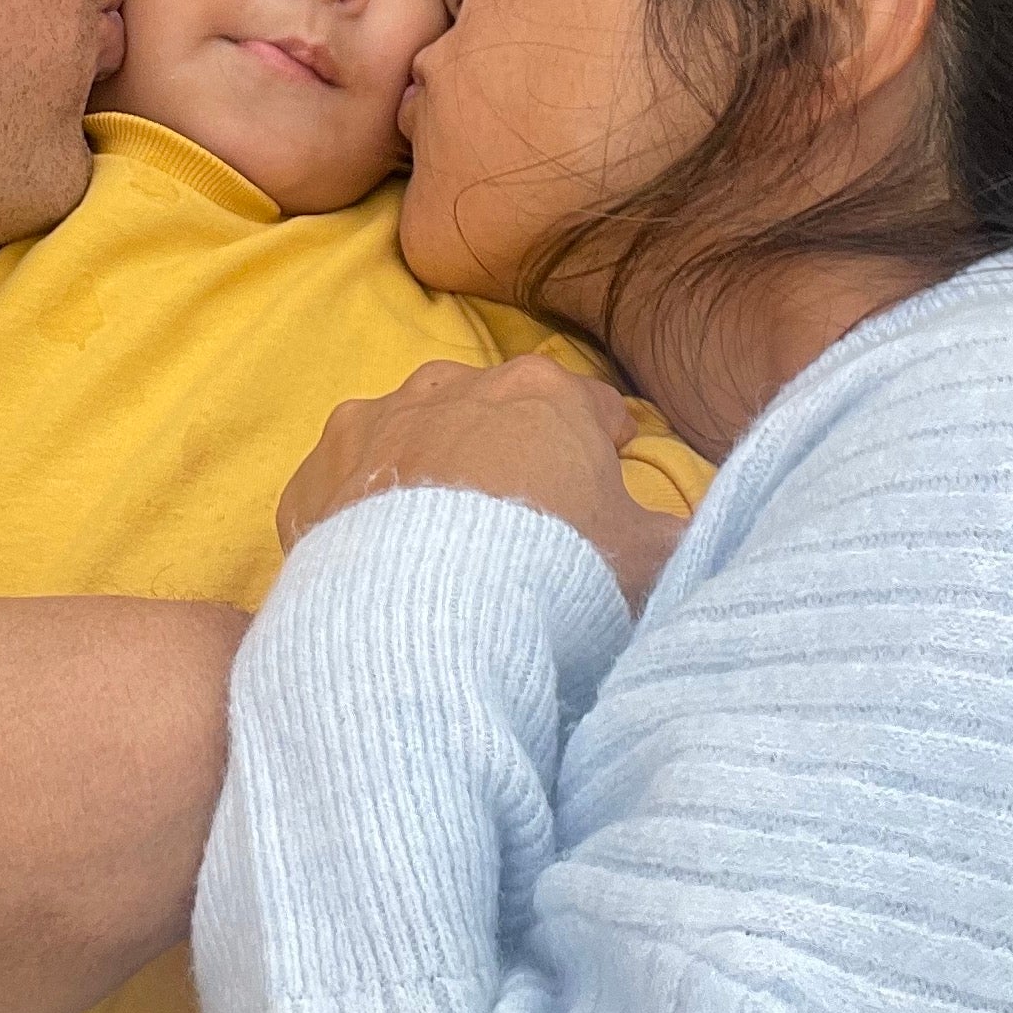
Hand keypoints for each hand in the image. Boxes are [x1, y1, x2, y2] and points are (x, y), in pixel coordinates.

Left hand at [280, 355, 682, 607]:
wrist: (427, 625)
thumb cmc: (554, 579)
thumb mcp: (648, 563)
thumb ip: (676, 536)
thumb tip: (700, 537)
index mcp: (542, 393)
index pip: (588, 406)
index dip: (602, 445)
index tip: (604, 481)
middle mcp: (450, 387)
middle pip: (492, 414)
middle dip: (507, 455)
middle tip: (518, 526)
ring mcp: (373, 424)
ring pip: (411, 438)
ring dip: (428, 476)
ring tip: (437, 549)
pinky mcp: (313, 475)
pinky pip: (345, 486)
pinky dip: (361, 514)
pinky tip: (376, 565)